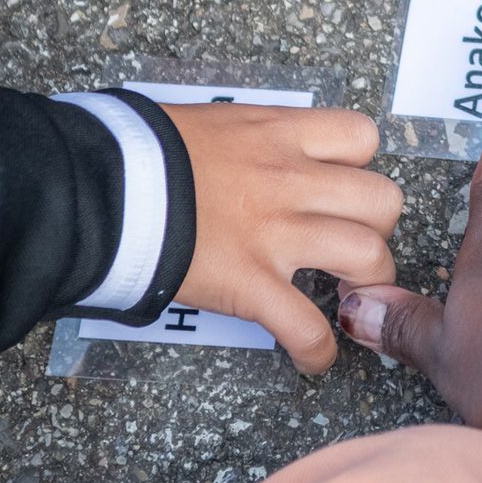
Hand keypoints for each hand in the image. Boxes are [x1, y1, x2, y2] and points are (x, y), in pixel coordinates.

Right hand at [168, 104, 400, 374]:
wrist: (98, 186)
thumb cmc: (141, 151)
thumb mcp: (211, 124)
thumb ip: (251, 140)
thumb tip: (256, 153)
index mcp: (279, 133)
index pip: (361, 137)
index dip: (361, 167)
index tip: (344, 189)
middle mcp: (290, 180)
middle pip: (383, 199)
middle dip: (377, 227)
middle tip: (351, 244)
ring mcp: (275, 234)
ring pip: (368, 255)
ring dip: (368, 283)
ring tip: (347, 296)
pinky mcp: (250, 284)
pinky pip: (308, 327)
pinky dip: (318, 350)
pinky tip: (313, 359)